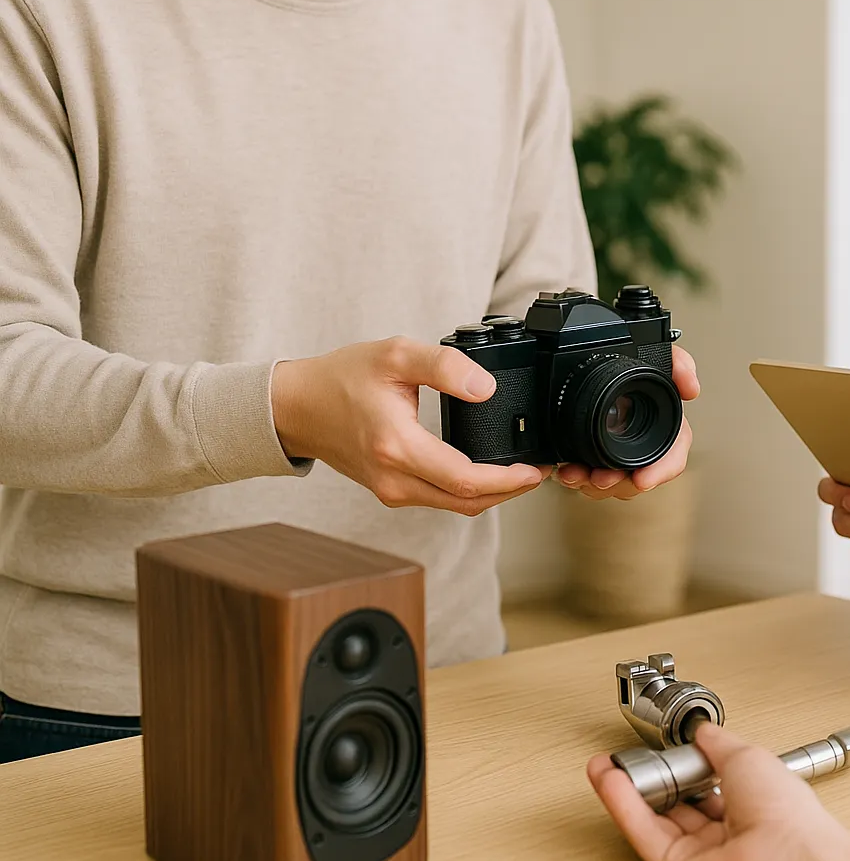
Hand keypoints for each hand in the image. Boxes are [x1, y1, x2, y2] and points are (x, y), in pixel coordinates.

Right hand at [271, 337, 548, 515]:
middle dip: (510, 491)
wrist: (296, 406)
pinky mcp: (390, 492)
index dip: (509, 480)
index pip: (467, 481)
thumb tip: (487, 387)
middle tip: (540, 471)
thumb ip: (444, 366)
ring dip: (492, 494)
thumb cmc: (342, 378)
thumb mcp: (396, 354)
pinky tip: (488, 472)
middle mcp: (394, 479)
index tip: (537, 469)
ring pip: (455, 506)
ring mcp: (390, 491)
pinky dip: (469, 491)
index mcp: (397, 448)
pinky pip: (439, 500)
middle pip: (468, 503)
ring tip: (521, 472)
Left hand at [557, 344, 698, 500]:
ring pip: (612, 485)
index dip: (662, 470)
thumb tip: (692, 387)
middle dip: (620, 483)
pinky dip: (576, 478)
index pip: (673, 456)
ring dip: (592, 484)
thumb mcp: (659, 355)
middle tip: (602, 478)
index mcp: (662, 426)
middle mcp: (642, 444)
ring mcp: (618, 456)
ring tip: (576, 474)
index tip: (643, 479)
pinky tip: (567, 471)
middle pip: (639, 479)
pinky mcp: (593, 460)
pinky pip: (587, 480)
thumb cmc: (631, 365)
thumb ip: (679, 363)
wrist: (586, 370)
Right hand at [588, 722, 849, 860]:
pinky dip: (623, 807)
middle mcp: (724, 833)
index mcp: (748, 805)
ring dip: (626, 791)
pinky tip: (608, 781)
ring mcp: (699, 855)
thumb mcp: (746, 756)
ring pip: (653, 819)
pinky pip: (644, 835)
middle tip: (626, 758)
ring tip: (604, 765)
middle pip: (675, 804)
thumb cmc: (786, 814)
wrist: (788, 859)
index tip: (661, 750)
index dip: (681, 766)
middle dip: (650, 780)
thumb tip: (703, 730)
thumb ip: (717, 743)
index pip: (704, 784)